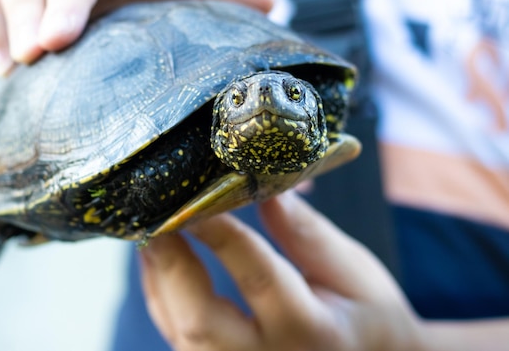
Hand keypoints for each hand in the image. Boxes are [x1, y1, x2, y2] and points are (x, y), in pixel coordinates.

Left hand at [139, 191, 424, 350]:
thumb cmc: (369, 319)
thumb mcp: (354, 272)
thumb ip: (308, 234)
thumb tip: (266, 188)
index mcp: (312, 334)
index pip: (257, 276)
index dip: (219, 233)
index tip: (194, 195)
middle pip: (200, 320)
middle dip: (170, 263)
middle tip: (154, 215)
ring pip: (181, 334)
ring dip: (159, 279)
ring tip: (153, 231)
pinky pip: (180, 339)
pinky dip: (165, 298)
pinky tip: (162, 263)